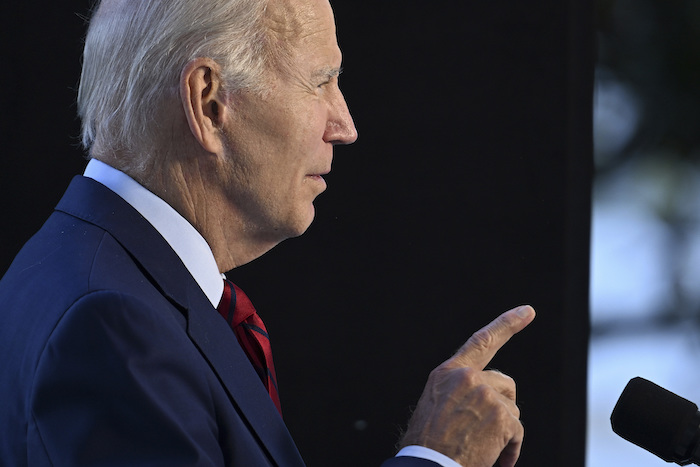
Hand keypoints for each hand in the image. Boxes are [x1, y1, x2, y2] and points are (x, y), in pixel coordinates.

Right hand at [399, 305, 535, 466]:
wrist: (428, 464)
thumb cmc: (429, 443)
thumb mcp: (436, 405)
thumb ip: (460, 390)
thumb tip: (488, 394)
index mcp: (448, 373)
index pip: (482, 341)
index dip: (507, 324)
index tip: (527, 311)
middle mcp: (467, 377)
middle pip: (504, 384)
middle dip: (501, 407)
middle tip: (484, 430)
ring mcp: (485, 395)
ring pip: (512, 410)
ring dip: (503, 431)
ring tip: (481, 446)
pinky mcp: (501, 416)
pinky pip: (517, 432)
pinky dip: (510, 450)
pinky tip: (497, 460)